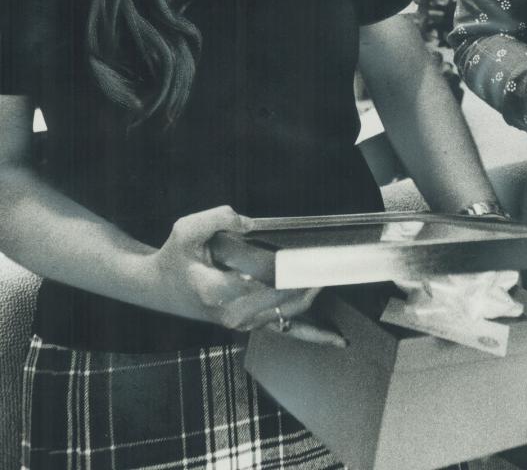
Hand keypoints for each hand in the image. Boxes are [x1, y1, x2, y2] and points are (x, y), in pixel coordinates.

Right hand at [148, 205, 345, 344]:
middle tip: (336, 262)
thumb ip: (217, 218)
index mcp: (216, 290)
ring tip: (337, 280)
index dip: (292, 270)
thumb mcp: (186, 230)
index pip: (264, 281)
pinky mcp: (249, 325)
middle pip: (283, 299)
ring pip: (288, 315)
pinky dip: (311, 334)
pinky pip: (284, 331)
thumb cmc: (175, 257)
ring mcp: (242, 323)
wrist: (160, 288)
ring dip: (314, 298)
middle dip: (309, 280)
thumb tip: (248, 223)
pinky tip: (336, 339)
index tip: (313, 258)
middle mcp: (231, 313)